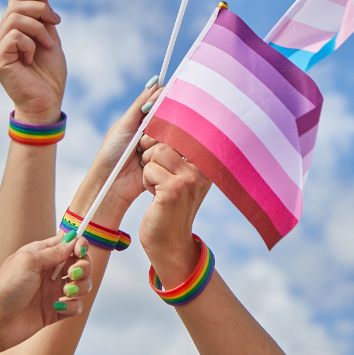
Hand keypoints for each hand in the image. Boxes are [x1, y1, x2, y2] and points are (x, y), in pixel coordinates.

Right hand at [0, 0, 65, 123]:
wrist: (47, 102)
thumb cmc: (49, 76)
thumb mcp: (50, 39)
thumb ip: (44, 17)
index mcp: (13, 32)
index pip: (15, 2)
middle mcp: (1, 38)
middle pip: (14, 5)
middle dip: (39, 8)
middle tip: (56, 21)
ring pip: (14, 18)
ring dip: (38, 28)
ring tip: (47, 45)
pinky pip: (14, 36)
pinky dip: (29, 43)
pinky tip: (32, 59)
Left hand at [0, 233, 91, 354]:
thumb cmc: (5, 288)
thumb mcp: (29, 261)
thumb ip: (54, 251)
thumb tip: (73, 240)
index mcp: (41, 255)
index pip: (69, 244)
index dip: (79, 245)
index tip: (80, 251)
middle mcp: (49, 272)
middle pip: (80, 263)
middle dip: (84, 267)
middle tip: (73, 274)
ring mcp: (52, 292)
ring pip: (82, 285)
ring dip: (81, 287)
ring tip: (65, 293)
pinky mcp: (53, 312)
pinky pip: (75, 307)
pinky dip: (72, 307)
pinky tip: (58, 308)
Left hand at [68, 79, 163, 226]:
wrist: (111, 185)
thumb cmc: (112, 154)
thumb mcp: (124, 126)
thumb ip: (141, 105)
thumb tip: (155, 80)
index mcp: (144, 119)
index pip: (163, 103)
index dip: (165, 102)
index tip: (162, 107)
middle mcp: (155, 131)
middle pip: (170, 120)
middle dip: (154, 132)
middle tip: (139, 142)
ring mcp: (161, 147)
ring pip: (172, 138)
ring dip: (155, 147)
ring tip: (140, 156)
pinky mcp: (167, 163)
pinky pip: (174, 155)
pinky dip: (159, 158)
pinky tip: (146, 164)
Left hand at [138, 136, 211, 288]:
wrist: (168, 243)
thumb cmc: (168, 205)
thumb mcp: (182, 175)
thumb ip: (181, 148)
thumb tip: (167, 111)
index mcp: (207, 160)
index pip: (188, 128)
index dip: (168, 129)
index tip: (160, 141)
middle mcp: (204, 168)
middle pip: (168, 136)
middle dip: (153, 149)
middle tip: (157, 170)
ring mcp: (191, 178)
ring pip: (156, 151)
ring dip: (149, 168)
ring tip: (158, 186)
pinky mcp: (175, 189)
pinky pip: (150, 168)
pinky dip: (146, 180)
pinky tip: (156, 196)